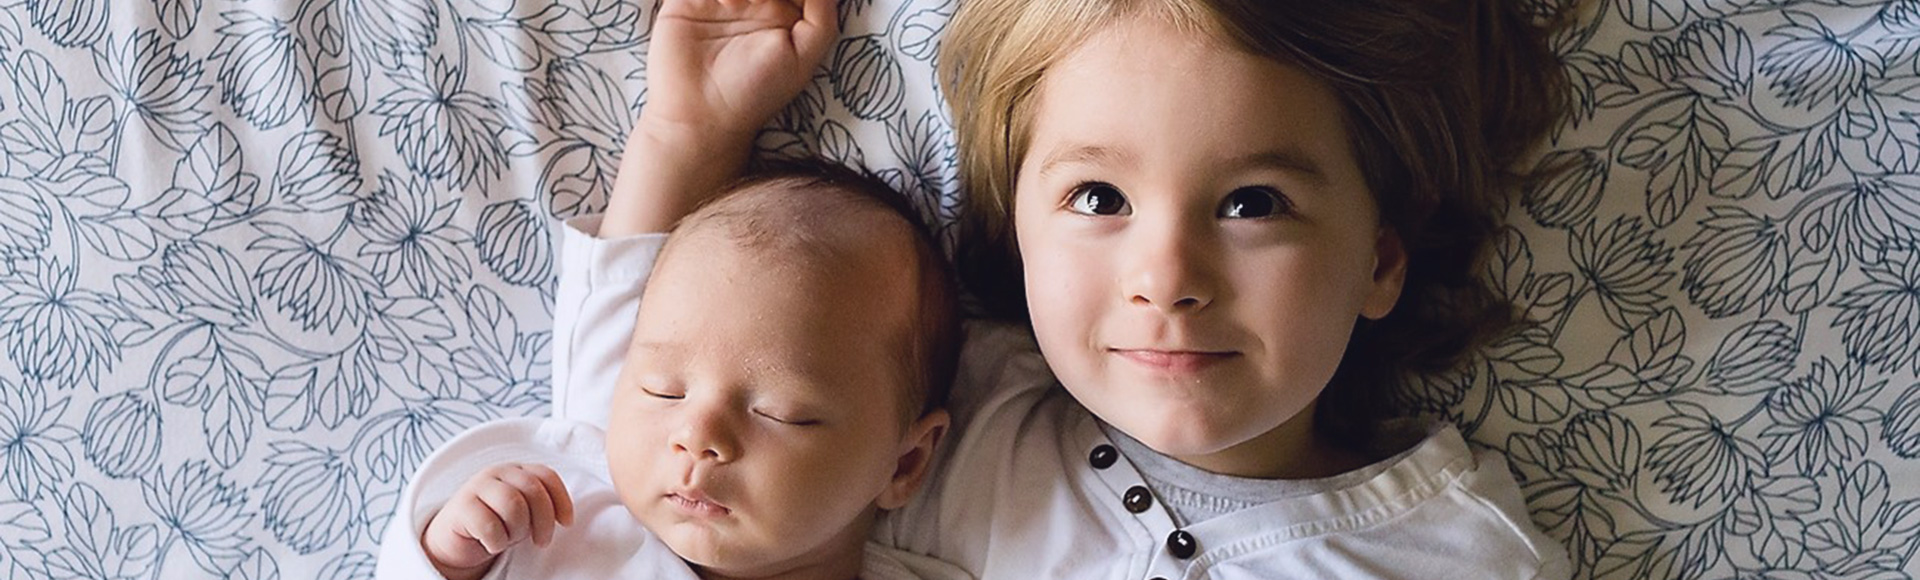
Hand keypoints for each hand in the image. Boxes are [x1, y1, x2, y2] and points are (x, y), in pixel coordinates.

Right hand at [421, 464, 575, 579]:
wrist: (456, 541)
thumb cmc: (496, 525)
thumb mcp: (524, 514)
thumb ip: (541, 504)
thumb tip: (567, 517)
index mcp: (517, 471)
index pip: (547, 476)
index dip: (561, 500)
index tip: (567, 524)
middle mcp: (498, 473)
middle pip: (533, 491)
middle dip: (543, 521)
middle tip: (541, 541)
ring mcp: (477, 486)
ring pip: (513, 506)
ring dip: (517, 531)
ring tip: (509, 538)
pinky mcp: (460, 506)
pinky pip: (490, 526)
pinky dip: (496, 542)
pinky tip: (491, 543)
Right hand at [600, 0, 837, 236]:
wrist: (701, 114)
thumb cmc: (755, 93)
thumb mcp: (803, 57)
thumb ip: (822, 17)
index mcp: (786, 15)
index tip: (793, 4)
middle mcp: (756, 4)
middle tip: (762, 1)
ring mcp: (724, 1)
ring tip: (740, 4)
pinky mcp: (691, 1)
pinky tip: (725, 3)